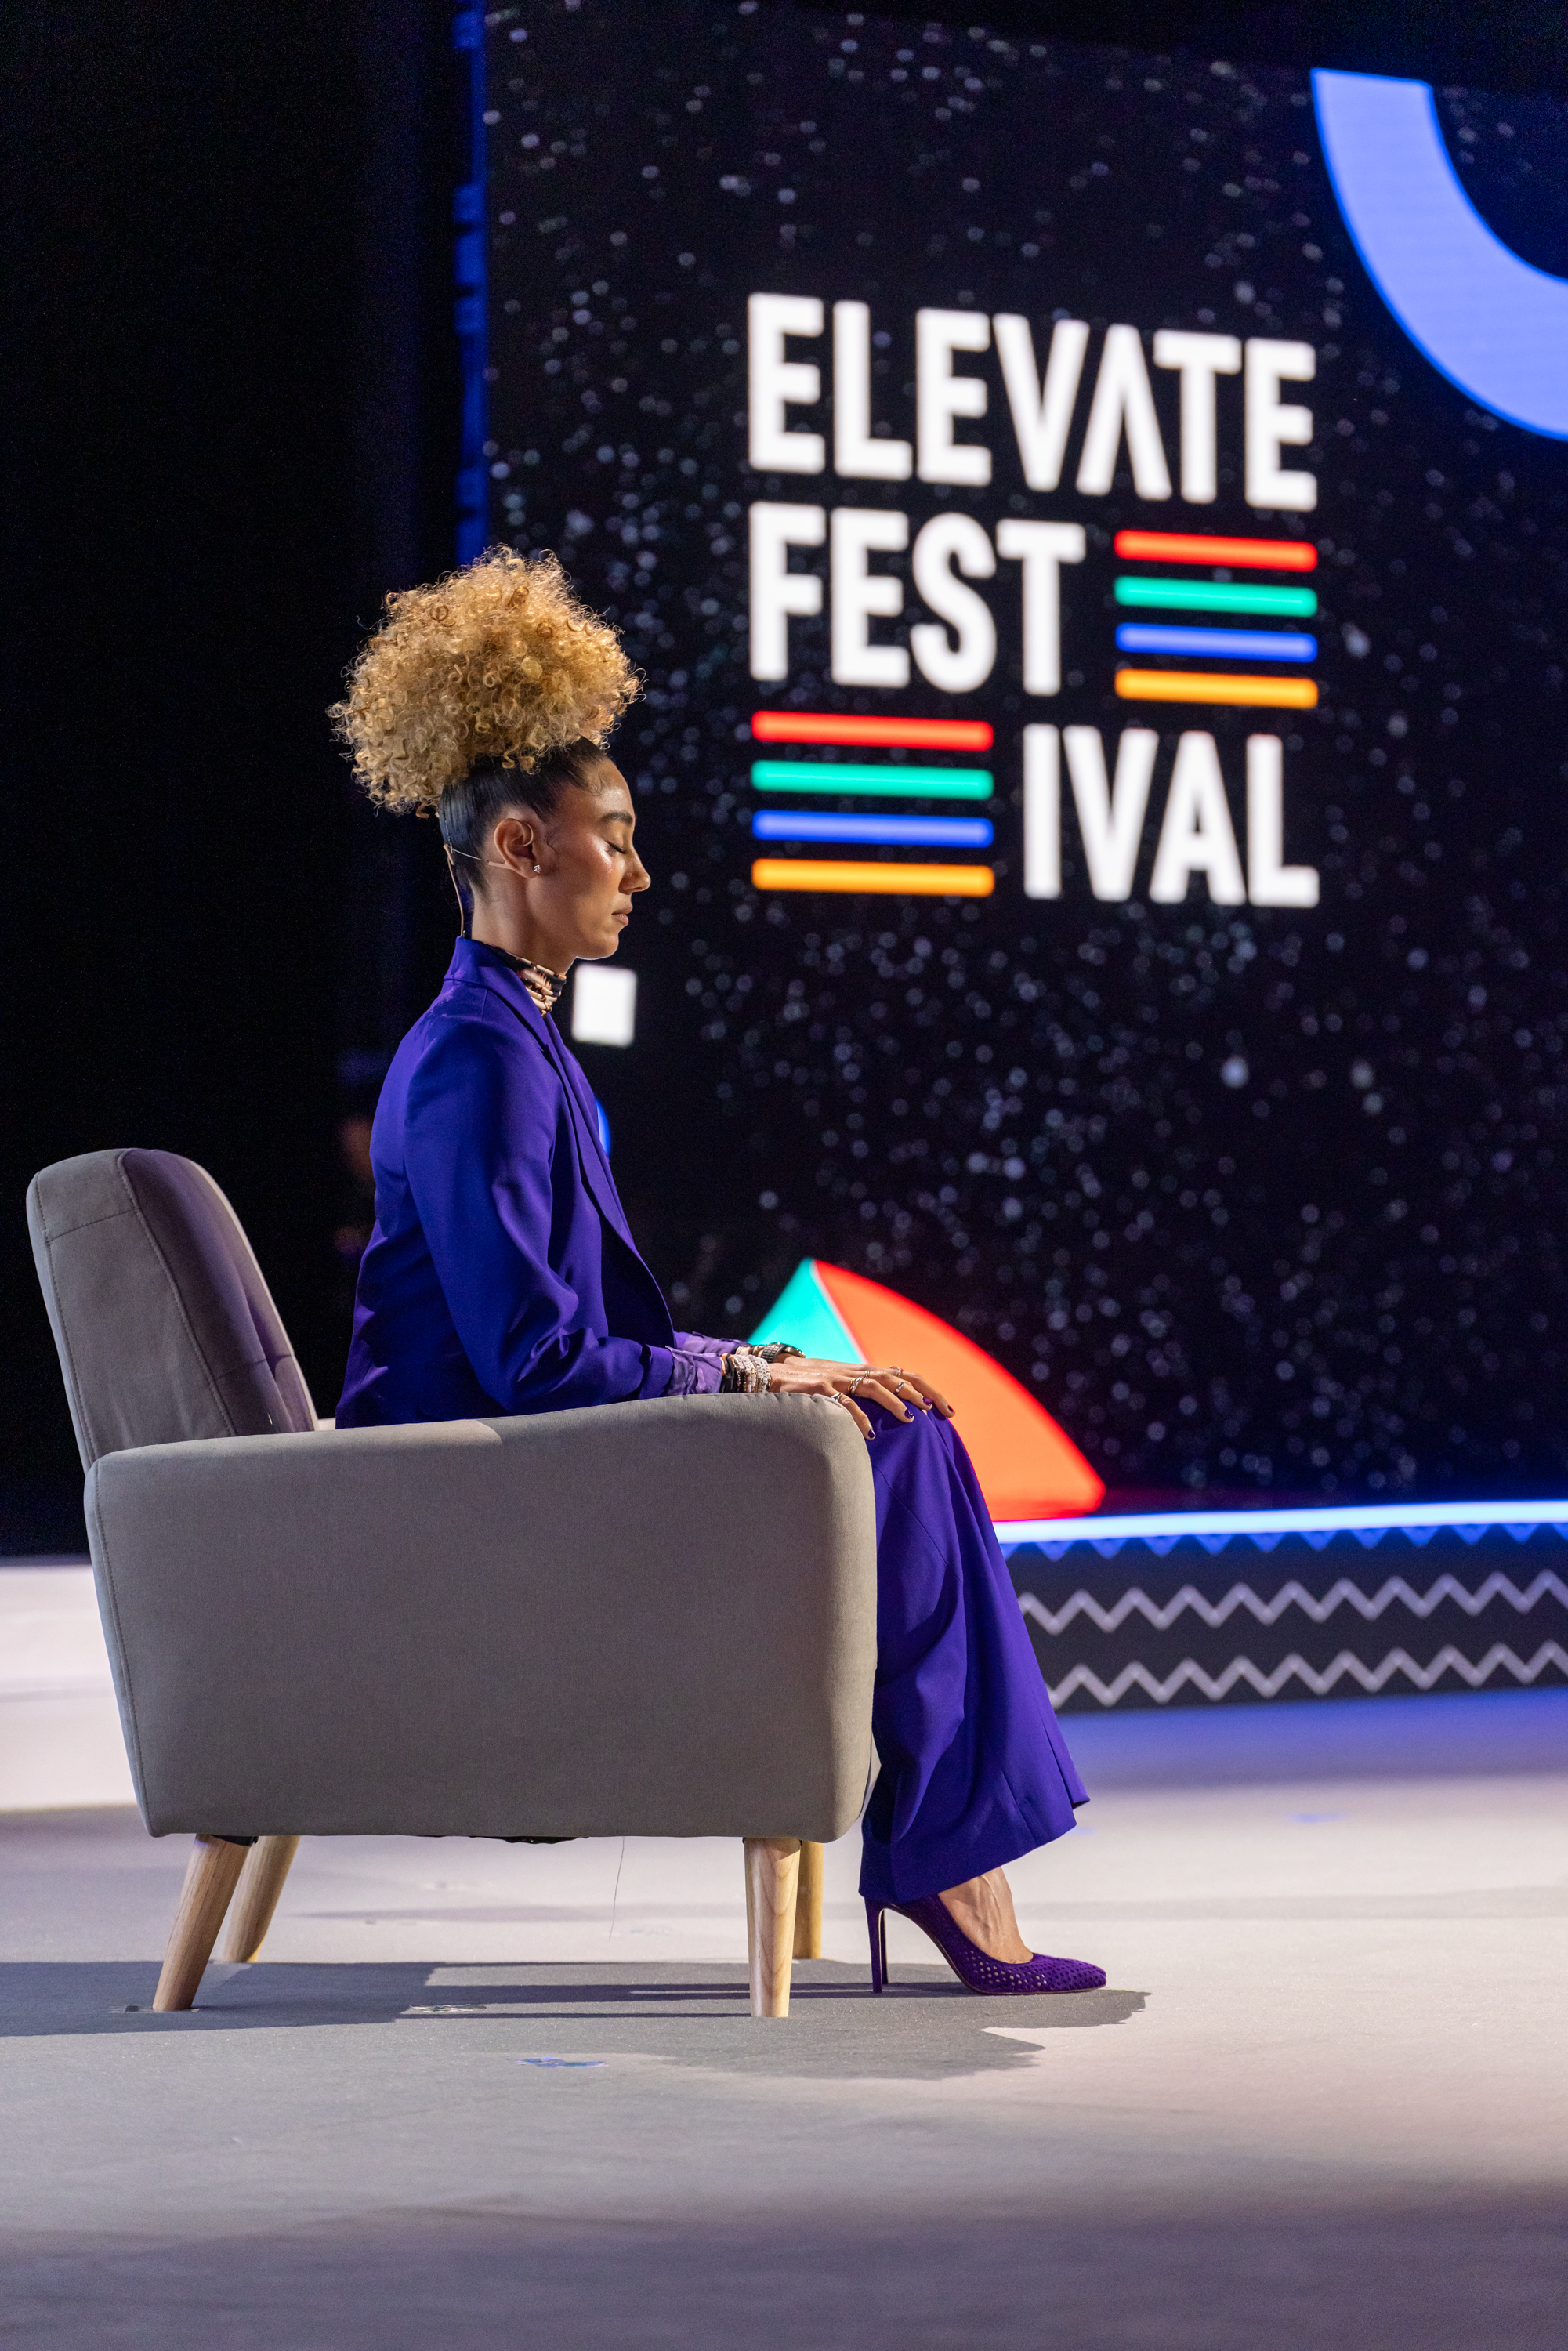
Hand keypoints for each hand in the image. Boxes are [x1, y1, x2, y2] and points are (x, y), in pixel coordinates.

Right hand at [762, 1357, 954, 1440]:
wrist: (771, 1373)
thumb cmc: (809, 1381)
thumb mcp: (843, 1376)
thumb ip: (870, 1379)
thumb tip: (899, 1377)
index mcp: (862, 1370)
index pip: (904, 1375)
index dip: (927, 1389)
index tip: (947, 1409)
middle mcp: (853, 1371)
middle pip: (896, 1377)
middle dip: (921, 1393)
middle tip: (940, 1412)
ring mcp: (836, 1378)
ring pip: (873, 1385)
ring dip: (894, 1401)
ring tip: (910, 1419)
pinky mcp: (818, 1389)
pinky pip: (842, 1403)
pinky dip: (857, 1417)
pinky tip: (868, 1434)